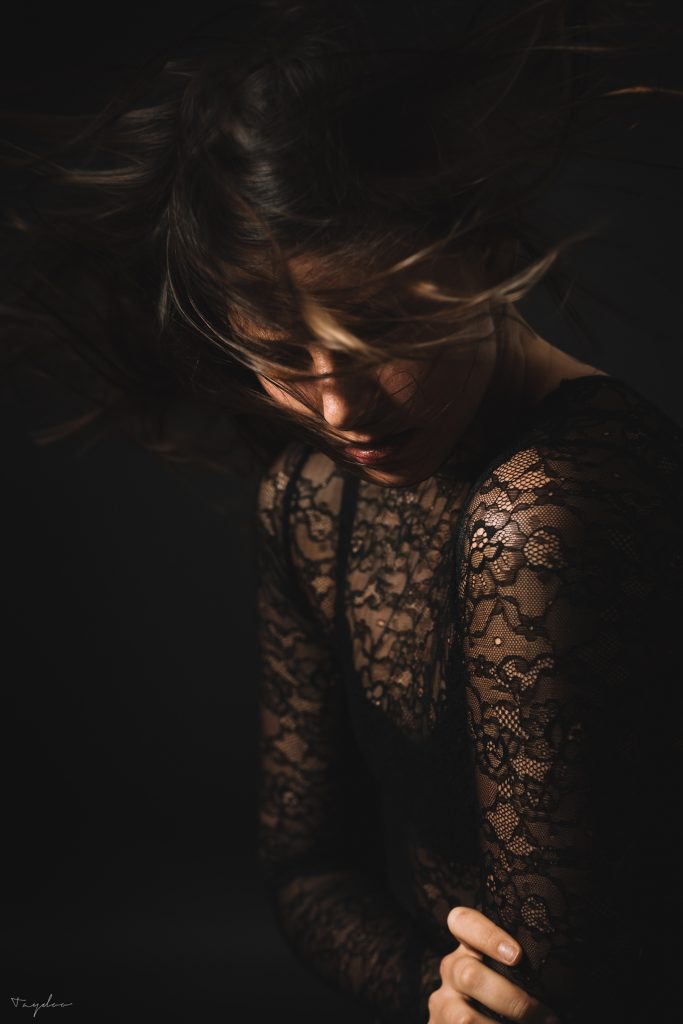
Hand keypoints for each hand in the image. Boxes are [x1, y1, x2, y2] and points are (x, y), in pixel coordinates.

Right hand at [426, 906, 560, 1023]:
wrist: (476, 1021)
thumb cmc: (511, 996)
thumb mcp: (513, 976)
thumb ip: (523, 970)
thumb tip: (566, 979)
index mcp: (469, 946)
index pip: (463, 921)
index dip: (487, 935)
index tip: (517, 956)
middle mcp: (451, 968)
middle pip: (469, 975)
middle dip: (513, 1001)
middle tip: (548, 1017)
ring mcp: (443, 1001)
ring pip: (466, 1017)